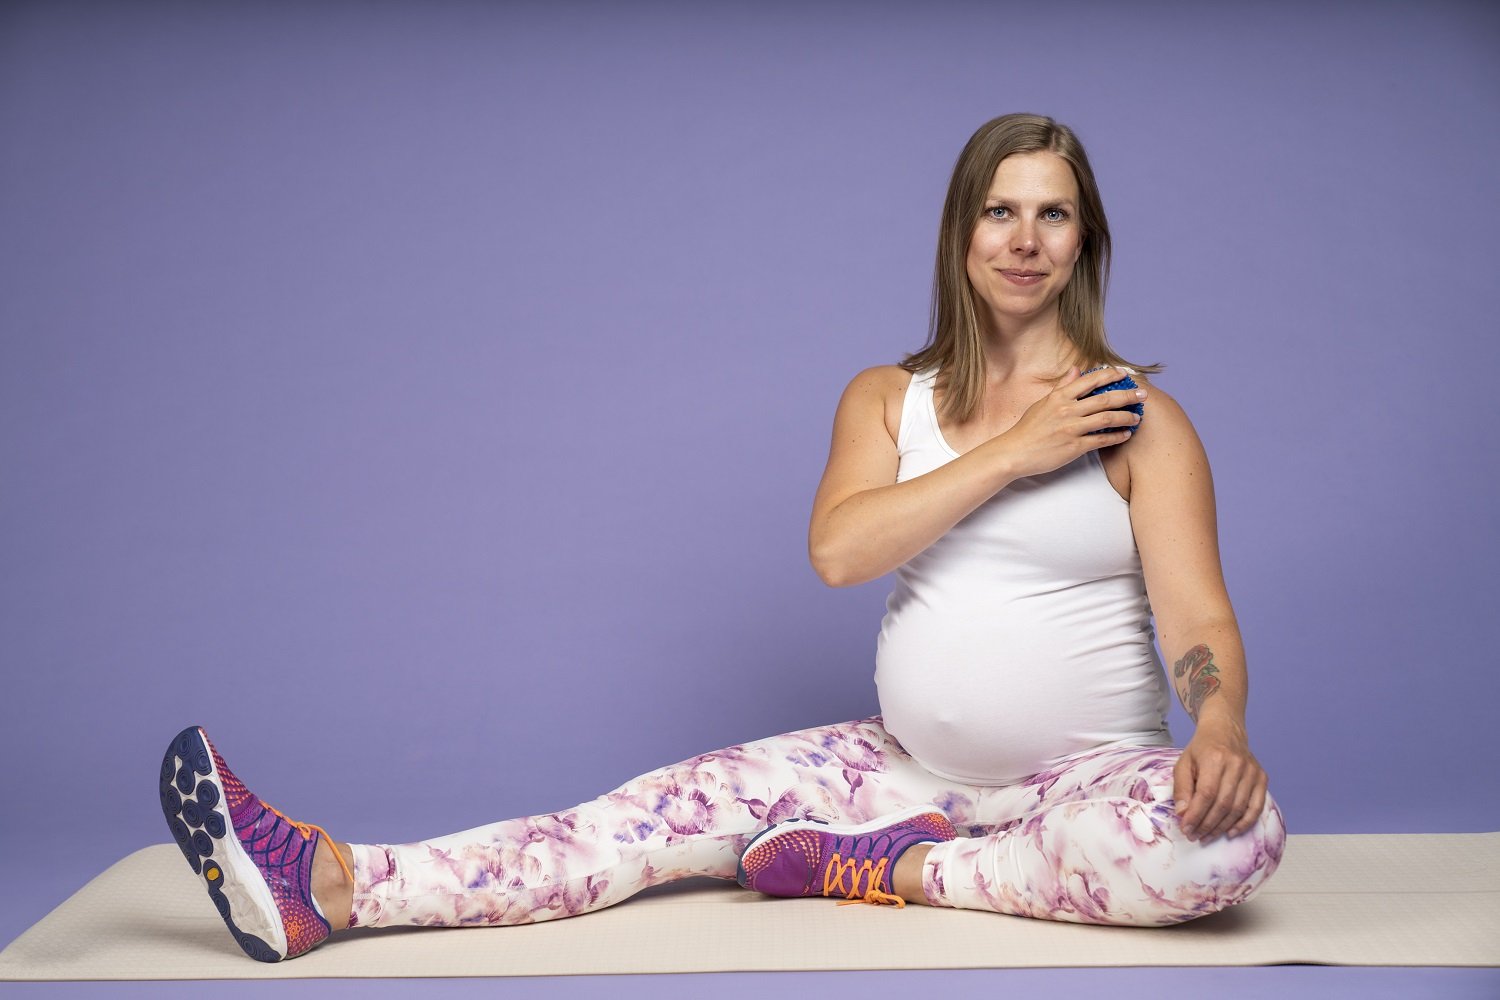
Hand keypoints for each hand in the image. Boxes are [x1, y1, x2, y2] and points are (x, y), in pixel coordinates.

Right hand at [997, 366, 1144, 479]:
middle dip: (1128, 395)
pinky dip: (1116, 436)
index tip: (1124, 373)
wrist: (1015, 452)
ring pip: (1107, 418)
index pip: (1091, 380)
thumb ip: (1063, 386)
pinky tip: (1126, 434)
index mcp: (1060, 396)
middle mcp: (1068, 410)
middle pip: (1105, 398)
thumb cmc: (1028, 428)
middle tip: (1143, 395)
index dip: (1110, 375)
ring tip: (1137, 417)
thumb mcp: (1043, 402)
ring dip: (1126, 416)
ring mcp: (1072, 428)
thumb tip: (1077, 369)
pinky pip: (1102, 440)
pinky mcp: (1074, 446)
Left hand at [1172, 718, 1267, 842]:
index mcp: (1214, 758)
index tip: (1186, 828)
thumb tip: (1183, 814)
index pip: (1206, 794)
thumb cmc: (1201, 749)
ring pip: (1238, 808)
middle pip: (1223, 804)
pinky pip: (1256, 807)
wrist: (1225, 731)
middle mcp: (1237, 765)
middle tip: (1195, 836)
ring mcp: (1252, 772)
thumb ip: (1182, 789)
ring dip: (1222, 827)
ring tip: (1207, 836)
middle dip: (1207, 825)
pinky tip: (1230, 832)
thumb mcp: (1184, 763)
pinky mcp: (1262, 778)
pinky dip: (1244, 823)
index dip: (1196, 815)